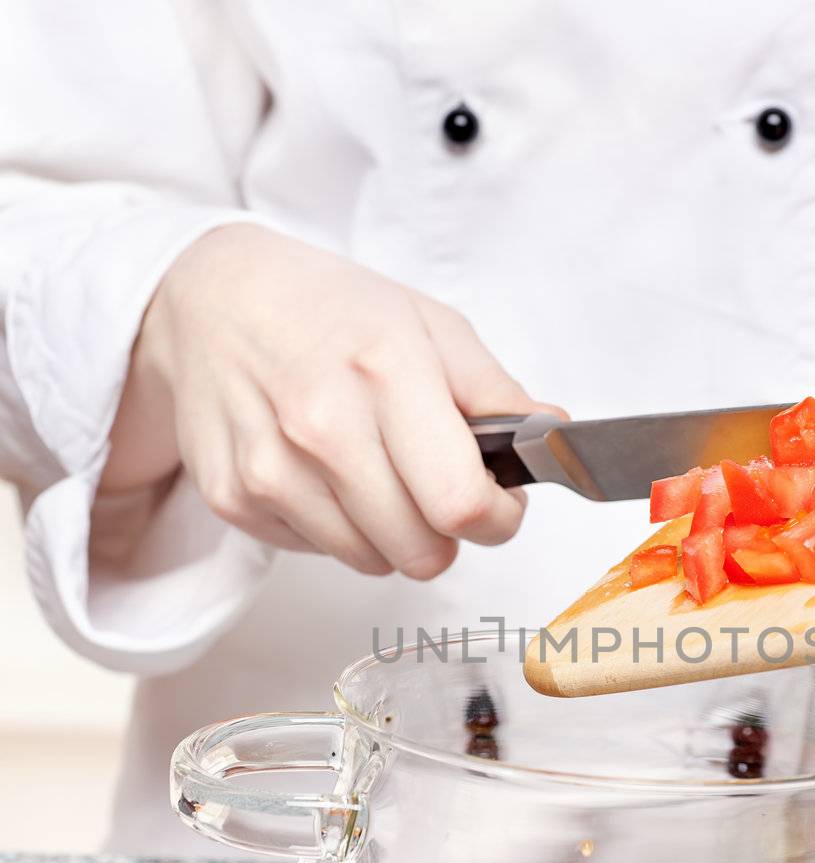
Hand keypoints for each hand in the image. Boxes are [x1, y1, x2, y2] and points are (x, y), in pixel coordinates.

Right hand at [101, 225, 562, 577]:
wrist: (212, 300)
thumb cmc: (331, 312)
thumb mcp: (429, 327)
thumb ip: (497, 392)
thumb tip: (555, 437)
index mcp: (385, 373)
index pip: (460, 502)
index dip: (497, 519)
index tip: (499, 505)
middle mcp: (322, 426)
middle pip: (422, 551)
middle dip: (448, 533)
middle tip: (440, 491)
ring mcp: (271, 468)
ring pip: (373, 563)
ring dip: (393, 535)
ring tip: (379, 474)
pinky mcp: (235, 499)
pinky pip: (320, 552)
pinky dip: (338, 528)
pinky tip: (326, 473)